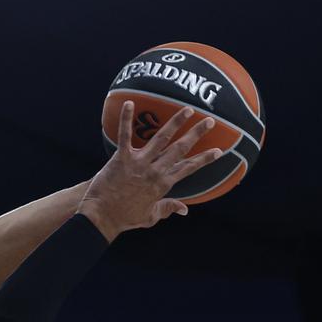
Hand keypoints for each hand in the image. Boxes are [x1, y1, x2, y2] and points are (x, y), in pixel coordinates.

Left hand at [77, 105, 225, 237]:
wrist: (102, 217)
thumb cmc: (126, 218)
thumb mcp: (151, 216)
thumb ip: (168, 209)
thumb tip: (185, 210)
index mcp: (163, 184)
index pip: (189, 168)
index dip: (204, 159)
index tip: (219, 150)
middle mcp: (155, 171)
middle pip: (180, 149)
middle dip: (196, 134)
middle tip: (209, 121)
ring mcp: (139, 163)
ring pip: (161, 138)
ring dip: (175, 122)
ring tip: (187, 110)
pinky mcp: (121, 158)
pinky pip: (125, 135)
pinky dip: (126, 118)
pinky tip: (130, 103)